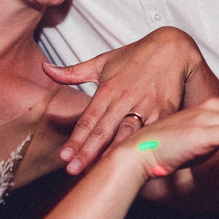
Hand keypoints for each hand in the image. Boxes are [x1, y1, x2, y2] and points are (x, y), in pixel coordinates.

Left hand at [43, 28, 199, 174]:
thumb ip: (73, 72)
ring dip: (114, 153)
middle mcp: (125, 99)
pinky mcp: (167, 110)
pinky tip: (140, 162)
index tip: (63, 157)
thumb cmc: (136, 56)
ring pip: (128, 134)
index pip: (88, 120)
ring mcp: (147, 106)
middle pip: (104, 130)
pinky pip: (155, 132)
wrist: (173, 47)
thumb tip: (45, 69)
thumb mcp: (103, 61)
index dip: (75, 139)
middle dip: (88, 152)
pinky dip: (148, 146)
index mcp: (107, 90)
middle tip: (73, 170)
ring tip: (101, 172)